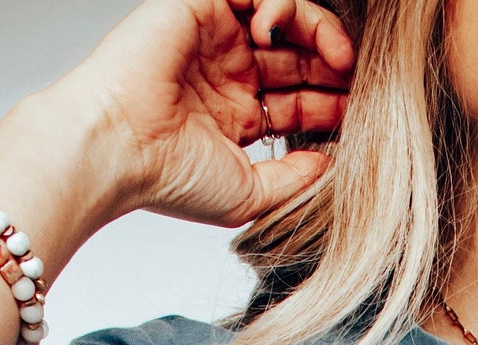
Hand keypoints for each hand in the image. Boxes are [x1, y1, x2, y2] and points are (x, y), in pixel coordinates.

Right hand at [42, 0, 354, 229]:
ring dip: (319, 30)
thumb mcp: (251, 193)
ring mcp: (215, 39)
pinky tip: (277, 33)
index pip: (296, 99)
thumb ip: (294, 178)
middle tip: (356, 81)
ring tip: (336, 57)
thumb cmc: (170, 178)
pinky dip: (280, 3)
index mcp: (235, 116)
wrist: (119, 149)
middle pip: (297, 56)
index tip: (357, 114)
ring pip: (284, 17)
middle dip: (333, 65)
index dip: (331, 103)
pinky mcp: (199, 7)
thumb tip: (329, 163)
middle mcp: (226, 74)